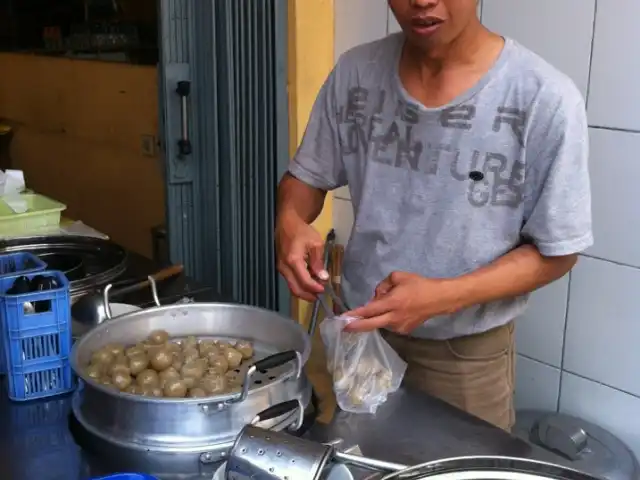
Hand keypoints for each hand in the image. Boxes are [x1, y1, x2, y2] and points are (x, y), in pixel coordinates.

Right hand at [276, 217, 328, 301]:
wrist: (287, 223)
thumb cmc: (302, 231)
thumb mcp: (315, 243)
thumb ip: (318, 261)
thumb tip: (323, 277)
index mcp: (293, 260)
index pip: (304, 281)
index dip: (315, 288)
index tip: (324, 289)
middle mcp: (284, 267)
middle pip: (295, 289)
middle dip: (308, 295)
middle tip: (320, 295)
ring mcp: (280, 268)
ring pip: (292, 286)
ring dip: (304, 291)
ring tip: (316, 288)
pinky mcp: (281, 268)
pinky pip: (290, 281)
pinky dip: (300, 284)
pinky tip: (309, 281)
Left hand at [344, 272, 460, 333]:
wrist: (439, 299)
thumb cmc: (419, 285)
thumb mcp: (398, 277)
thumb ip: (383, 285)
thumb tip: (376, 296)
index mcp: (392, 302)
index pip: (369, 310)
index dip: (355, 314)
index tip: (343, 317)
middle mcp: (394, 317)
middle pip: (370, 325)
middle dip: (355, 327)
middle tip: (343, 327)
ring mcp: (400, 326)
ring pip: (380, 324)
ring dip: (375, 318)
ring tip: (385, 306)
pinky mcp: (404, 331)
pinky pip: (389, 325)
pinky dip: (386, 319)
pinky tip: (393, 311)